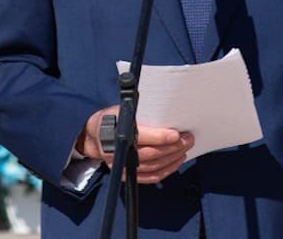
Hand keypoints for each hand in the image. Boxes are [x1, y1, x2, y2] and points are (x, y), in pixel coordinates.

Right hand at [76, 105, 193, 184]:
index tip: (176, 134)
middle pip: (152, 154)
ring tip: (185, 148)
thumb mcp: (120, 108)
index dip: (161, 137)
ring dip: (173, 159)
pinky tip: (176, 161)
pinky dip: (166, 170)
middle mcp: (119, 153)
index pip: (142, 137)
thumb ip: (137, 110)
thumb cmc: (110, 119)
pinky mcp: (127, 175)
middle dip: (173, 147)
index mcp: (117, 133)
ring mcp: (123, 166)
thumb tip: (161, 105)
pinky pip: (151, 177)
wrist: (94, 137)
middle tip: (188, 139)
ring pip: (154, 167)